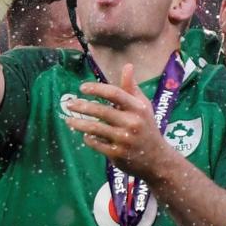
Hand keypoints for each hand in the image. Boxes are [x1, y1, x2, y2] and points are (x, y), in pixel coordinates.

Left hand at [65, 63, 177, 180]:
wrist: (157, 159)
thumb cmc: (147, 127)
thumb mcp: (143, 107)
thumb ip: (132, 88)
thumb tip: (128, 66)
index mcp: (138, 108)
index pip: (114, 93)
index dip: (96, 89)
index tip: (82, 88)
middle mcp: (132, 122)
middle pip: (101, 111)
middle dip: (82, 106)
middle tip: (69, 104)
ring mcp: (124, 139)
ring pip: (95, 128)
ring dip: (79, 123)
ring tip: (68, 120)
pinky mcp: (117, 154)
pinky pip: (96, 144)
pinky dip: (88, 138)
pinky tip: (84, 135)